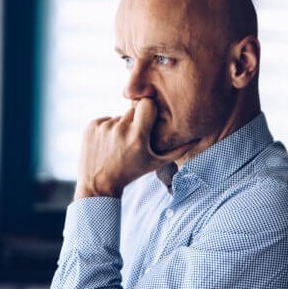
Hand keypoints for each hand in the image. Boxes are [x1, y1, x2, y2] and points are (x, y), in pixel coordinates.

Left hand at [74, 98, 193, 199]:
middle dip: (135, 121)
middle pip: (132, 110)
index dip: (149, 110)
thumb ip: (177, 150)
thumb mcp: (156, 163)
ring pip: (118, 117)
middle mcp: (119, 129)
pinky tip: (107, 144)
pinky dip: (107, 129)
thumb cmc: (131, 173)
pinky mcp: (91, 126)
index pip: (147, 104)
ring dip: (120, 128)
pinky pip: (105, 120)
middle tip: (133, 138)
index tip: (148, 120)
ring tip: (118, 145)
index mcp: (137, 135)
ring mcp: (103, 127)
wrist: (98, 184)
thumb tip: (197, 138)